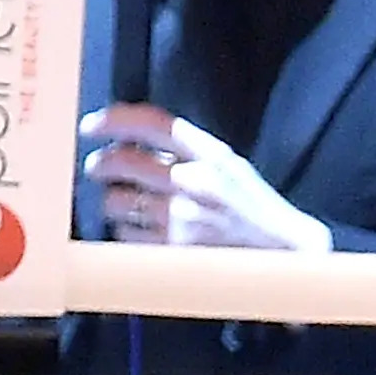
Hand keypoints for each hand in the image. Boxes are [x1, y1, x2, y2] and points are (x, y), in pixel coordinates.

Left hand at [81, 105, 334, 253]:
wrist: (284, 254)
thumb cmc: (253, 209)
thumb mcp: (229, 166)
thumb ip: (187, 151)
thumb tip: (130, 142)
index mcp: (211, 155)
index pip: (151, 123)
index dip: (113, 120)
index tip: (91, 127)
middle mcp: (195, 183)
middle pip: (121, 161)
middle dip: (100, 164)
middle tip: (98, 168)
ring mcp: (182, 219)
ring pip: (116, 201)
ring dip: (113, 201)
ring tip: (127, 205)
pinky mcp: (172, 250)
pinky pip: (125, 234)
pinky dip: (127, 231)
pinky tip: (144, 231)